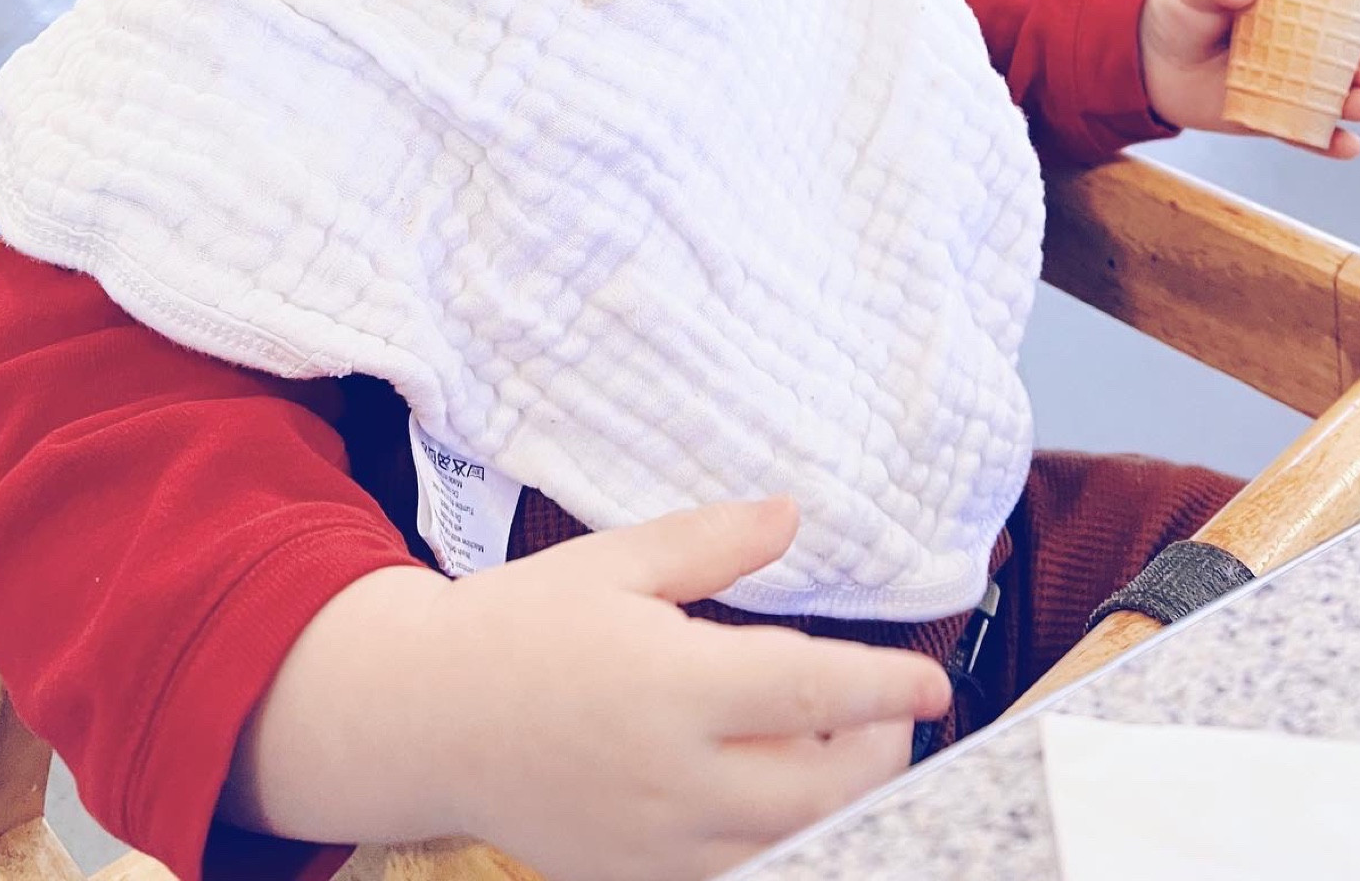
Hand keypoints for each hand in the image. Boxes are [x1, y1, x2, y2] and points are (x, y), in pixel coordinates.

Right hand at [447, 496, 948, 878]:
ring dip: (838, 800)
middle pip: (822, 789)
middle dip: (879, 750)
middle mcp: (674, 778)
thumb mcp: (616, 561)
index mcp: (672, 686)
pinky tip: (781, 787)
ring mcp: (656, 842)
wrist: (425, 718)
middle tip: (894, 709)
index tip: (934, 680)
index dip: (886, 687)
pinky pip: (737, 869)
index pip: (813, 694)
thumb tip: (792, 515)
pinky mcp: (636, 877)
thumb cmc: (522, 626)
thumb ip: (713, 544)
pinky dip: (781, 836)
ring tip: (845, 744)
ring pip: (789, 841)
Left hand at [1139, 0, 1359, 158]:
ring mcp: (1292, 84)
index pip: (1339, 4)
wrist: (1149, 61)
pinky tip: (1347, 147)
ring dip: (1358, 102)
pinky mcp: (1277, 117)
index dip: (1359, 12)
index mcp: (1294, 1)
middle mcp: (1303, 43)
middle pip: (1347, 54)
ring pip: (1336, 96)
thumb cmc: (1180, 11)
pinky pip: (1309, 133)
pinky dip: (1331, 143)